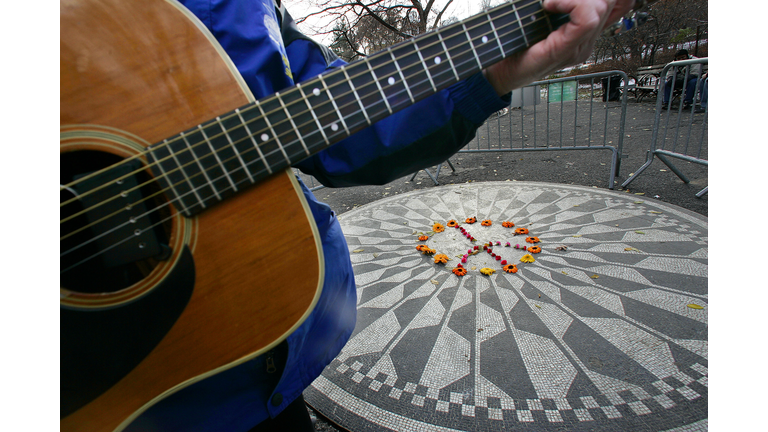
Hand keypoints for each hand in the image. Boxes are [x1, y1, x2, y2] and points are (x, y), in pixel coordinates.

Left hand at [483, 0, 635, 95]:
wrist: (498, 71)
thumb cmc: (514, 45)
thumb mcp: (539, 16)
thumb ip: (560, 4)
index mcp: (585, 31)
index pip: (620, 3)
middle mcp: (587, 40)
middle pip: (610, 0)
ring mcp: (580, 46)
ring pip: (601, 6)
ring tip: (551, 1)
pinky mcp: (567, 50)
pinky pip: (587, 19)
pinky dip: (570, 3)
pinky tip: (549, 4)